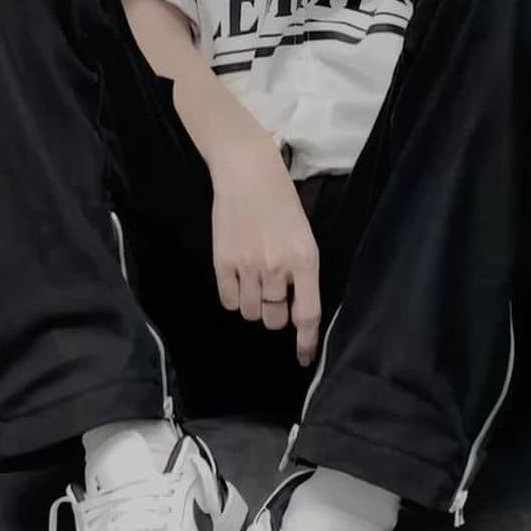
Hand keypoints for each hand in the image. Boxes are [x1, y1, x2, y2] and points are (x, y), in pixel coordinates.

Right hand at [209, 136, 321, 365]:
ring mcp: (248, 266)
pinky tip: (237, 278)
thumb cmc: (281, 202)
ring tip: (254, 280)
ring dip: (253, 305)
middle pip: (275, 318)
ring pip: (250, 312)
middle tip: (273, 293)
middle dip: (275, 314)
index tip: (304, 357)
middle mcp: (277, 268)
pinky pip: (227, 300)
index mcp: (305, 260)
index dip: (306, 342)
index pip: (307, 315)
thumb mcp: (304, 236)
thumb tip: (295, 311)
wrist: (248, 172)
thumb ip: (302, 274)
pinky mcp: (222, 261)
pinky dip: (232, 296)